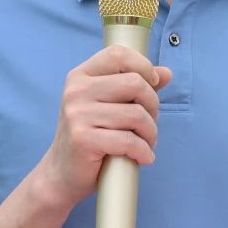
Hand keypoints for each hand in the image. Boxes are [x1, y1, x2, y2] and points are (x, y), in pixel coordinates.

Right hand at [36, 45, 171, 205]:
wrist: (61, 173)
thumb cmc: (90, 136)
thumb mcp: (108, 105)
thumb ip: (136, 86)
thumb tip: (167, 73)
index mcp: (80, 76)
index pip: (118, 54)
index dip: (143, 66)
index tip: (151, 84)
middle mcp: (76, 91)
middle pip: (135, 83)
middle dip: (153, 105)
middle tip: (149, 123)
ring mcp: (78, 115)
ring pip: (137, 114)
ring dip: (151, 133)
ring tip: (146, 143)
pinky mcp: (84, 139)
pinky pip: (130, 141)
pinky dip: (144, 151)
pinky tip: (142, 157)